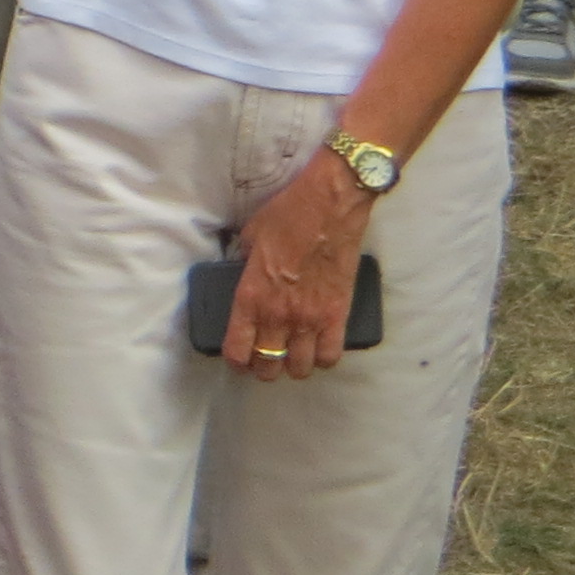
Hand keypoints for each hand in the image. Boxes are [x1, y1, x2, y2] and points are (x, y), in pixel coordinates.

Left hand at [218, 148, 373, 379]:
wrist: (331, 206)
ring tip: (292, 355)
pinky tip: (318, 347)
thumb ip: (243, 266)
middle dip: (262, 368)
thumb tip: (242, 275)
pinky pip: (332, 355)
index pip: (238, 349)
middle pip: (268, 366)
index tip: (238, 359)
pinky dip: (324, 358)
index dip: (235, 361)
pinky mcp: (339, 314)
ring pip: (301, 367)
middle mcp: (279, 314)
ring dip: (294, 366)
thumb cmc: (286, 215)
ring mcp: (311, 318)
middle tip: (263, 359)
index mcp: (251, 295)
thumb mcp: (250, 238)